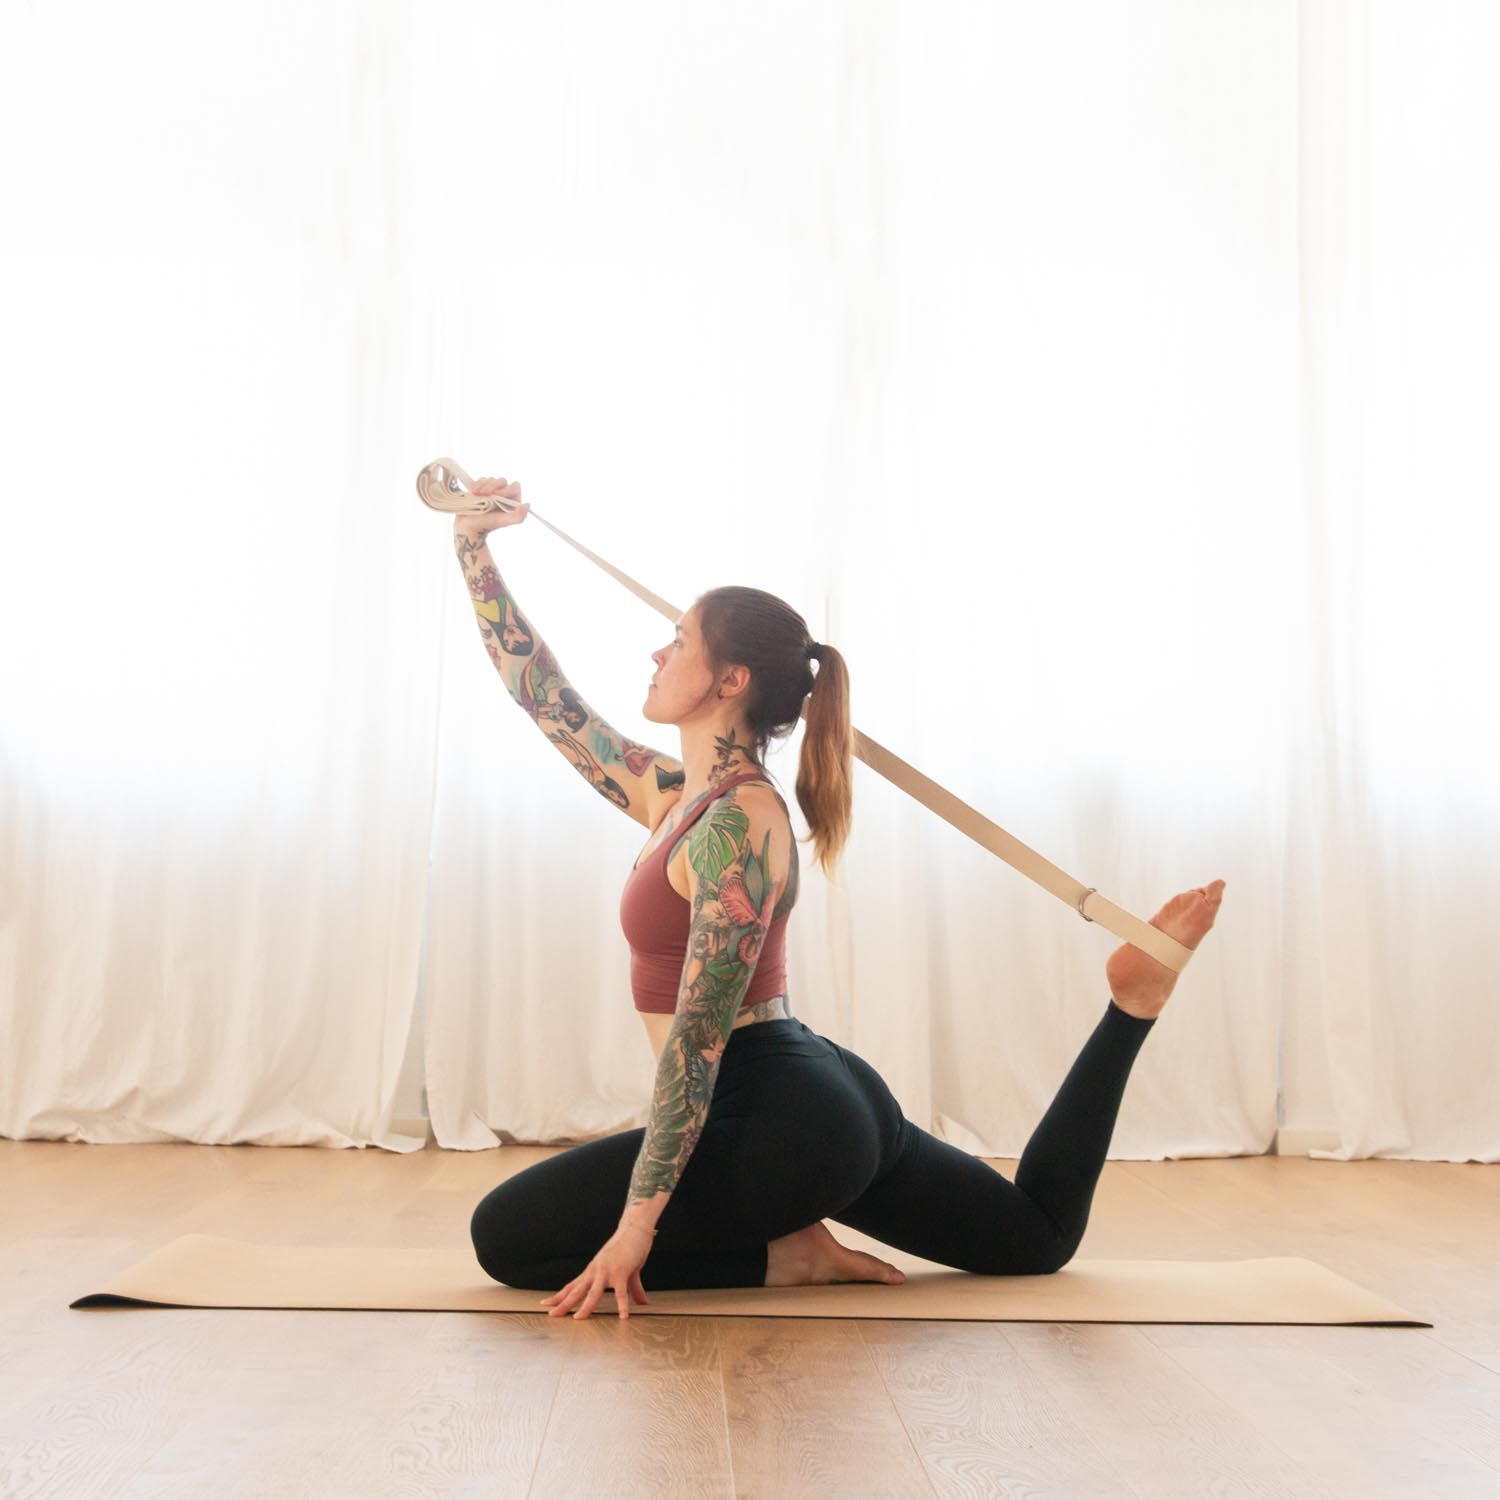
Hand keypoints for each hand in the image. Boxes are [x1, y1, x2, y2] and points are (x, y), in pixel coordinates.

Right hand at [455, 477, 529, 541]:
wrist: (468, 524)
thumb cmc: (486, 524)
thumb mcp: (503, 521)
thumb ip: (518, 516)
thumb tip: (527, 505)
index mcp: (512, 502)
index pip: (515, 487)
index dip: (506, 489)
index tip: (496, 495)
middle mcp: (504, 495)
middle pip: (502, 481)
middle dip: (492, 486)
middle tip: (484, 494)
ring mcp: (492, 490)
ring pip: (491, 479)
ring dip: (483, 486)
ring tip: (477, 495)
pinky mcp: (482, 488)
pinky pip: (482, 480)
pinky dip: (477, 484)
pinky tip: (473, 492)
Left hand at [539, 1223, 654, 1319]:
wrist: (634, 1228)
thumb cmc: (629, 1247)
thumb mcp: (628, 1271)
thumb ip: (633, 1289)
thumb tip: (642, 1303)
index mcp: (593, 1271)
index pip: (572, 1286)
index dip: (559, 1296)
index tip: (546, 1303)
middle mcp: (595, 1271)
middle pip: (576, 1291)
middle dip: (563, 1304)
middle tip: (551, 1314)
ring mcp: (606, 1271)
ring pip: (593, 1293)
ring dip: (585, 1307)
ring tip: (578, 1318)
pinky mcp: (621, 1271)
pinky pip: (621, 1292)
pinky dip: (622, 1304)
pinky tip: (624, 1316)